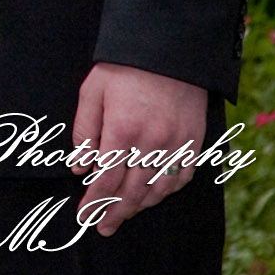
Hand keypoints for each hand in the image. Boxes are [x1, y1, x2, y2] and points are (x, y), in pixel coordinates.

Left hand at [70, 62, 208, 234]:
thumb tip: (79, 166)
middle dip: (114, 212)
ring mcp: (177, 145)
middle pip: (131, 191)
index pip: (106, 179)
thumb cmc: (124, 67)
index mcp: (122, 129)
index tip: (84, 214)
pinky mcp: (195, 143)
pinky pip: (181, 179)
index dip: (94, 201)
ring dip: (138, 207)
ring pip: (157, 190)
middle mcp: (152, 143)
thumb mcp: (93, 91)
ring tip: (122, 216)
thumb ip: (84, 130)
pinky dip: (165, 193)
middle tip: (102, 227)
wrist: (169, 48)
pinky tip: (151, 197)